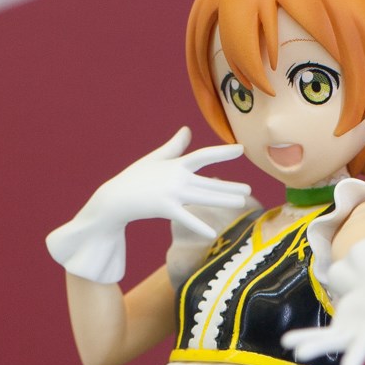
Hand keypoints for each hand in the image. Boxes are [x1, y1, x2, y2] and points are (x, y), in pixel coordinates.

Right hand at [46, 127, 250, 283]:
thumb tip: (187, 130)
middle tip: (249, 189)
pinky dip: (199, 226)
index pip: (204, 156)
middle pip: (209, 182)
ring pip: (203, 197)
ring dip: (223, 200)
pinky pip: (186, 218)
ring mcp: (171, 194)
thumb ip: (174, 147)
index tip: (241, 150)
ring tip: (241, 203)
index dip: (223, 152)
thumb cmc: (136, 178)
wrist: (116, 198)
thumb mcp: (155, 159)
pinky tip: (213, 234)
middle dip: (230, 186)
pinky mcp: (164, 209)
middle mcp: (177, 178)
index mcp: (176, 164)